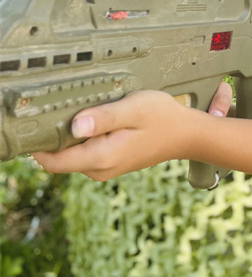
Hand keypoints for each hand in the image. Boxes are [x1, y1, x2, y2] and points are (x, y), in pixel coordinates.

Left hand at [32, 82, 233, 181]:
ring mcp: (105, 168)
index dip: (39, 144)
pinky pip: (85, 153)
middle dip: (56, 135)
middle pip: (59, 157)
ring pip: (72, 154)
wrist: (187, 134)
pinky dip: (85, 138)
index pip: (53, 161)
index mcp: (102, 157)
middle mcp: (100, 169)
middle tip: (69, 107)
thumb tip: (74, 126)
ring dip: (72, 135)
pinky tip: (99, 120)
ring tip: (88, 111)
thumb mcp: (134, 109)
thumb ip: (103, 117)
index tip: (39, 123)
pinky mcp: (110, 163)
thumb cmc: (164, 118)